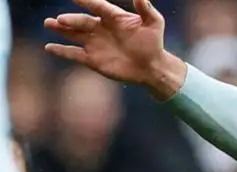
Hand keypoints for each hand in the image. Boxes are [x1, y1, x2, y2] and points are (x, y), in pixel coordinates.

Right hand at [44, 0, 187, 97]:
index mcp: (112, 17)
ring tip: (49, 24)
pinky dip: (61, 51)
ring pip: (74, 34)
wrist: (152, 67)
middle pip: (82, 21)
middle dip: (71, 20)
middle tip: (60, 20)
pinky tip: (49, 47)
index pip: (97, 6)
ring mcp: (94, 43)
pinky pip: (74, 54)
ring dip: (61, 30)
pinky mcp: (92, 59)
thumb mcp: (154, 23)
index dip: (86, 1)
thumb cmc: (153, 43)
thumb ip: (146, 9)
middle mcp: (100, 28)